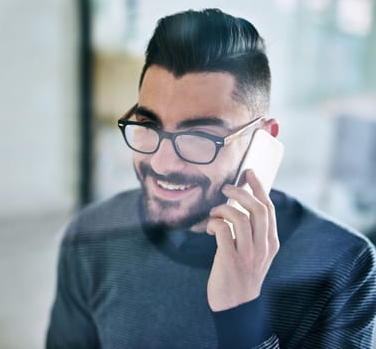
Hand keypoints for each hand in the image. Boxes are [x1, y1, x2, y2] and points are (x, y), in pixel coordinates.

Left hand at [206, 170, 278, 311]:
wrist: (236, 308)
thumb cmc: (241, 277)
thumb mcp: (255, 255)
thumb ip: (252, 235)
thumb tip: (238, 208)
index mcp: (271, 243)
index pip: (269, 209)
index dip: (259, 187)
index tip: (249, 173)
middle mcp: (263, 247)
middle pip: (258, 209)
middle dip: (241, 192)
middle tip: (226, 188)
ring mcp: (248, 255)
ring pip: (241, 218)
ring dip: (224, 209)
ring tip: (214, 212)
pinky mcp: (231, 260)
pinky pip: (224, 231)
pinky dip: (215, 223)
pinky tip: (210, 228)